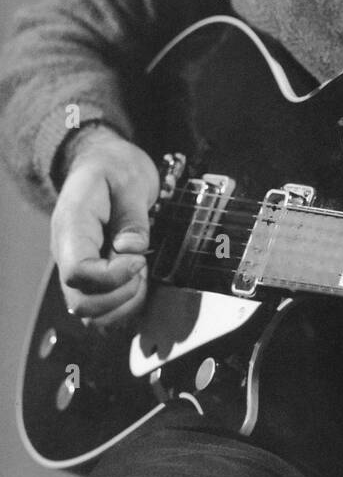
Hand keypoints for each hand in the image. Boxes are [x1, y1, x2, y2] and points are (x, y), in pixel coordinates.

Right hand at [51, 126, 158, 326]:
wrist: (100, 163)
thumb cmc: (113, 168)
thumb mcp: (130, 178)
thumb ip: (132, 215)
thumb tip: (132, 249)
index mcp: (72, 226)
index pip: (78, 272)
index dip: (113, 276)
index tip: (139, 258)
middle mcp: (67, 252)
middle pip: (81, 302)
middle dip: (121, 294)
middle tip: (142, 266)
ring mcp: (75, 267)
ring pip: (89, 312)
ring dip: (123, 303)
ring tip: (140, 273)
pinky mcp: (89, 276)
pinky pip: (99, 308)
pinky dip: (122, 305)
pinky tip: (136, 280)